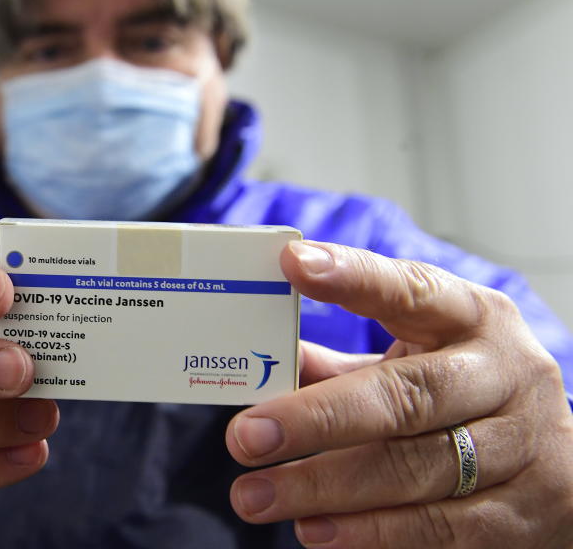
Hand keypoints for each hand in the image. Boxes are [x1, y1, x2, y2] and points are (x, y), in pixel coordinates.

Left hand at [226, 241, 572, 547]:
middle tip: (244, 436)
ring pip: (415, 470)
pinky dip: (370, 532)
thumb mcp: (416, 359)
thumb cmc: (464, 394)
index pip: (412, 289)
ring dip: (325, 487)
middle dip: (318, 418)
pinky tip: (313, 530)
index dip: (354, 277)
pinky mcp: (521, 516)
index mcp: (474, 318)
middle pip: (408, 396)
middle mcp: (505, 375)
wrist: (560, 465)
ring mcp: (522, 448)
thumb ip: (342, 362)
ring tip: (256, 494)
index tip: (294, 263)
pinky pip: (437, 528)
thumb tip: (260, 360)